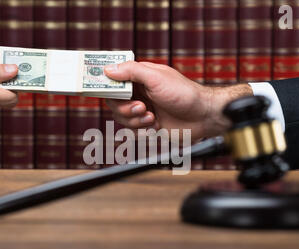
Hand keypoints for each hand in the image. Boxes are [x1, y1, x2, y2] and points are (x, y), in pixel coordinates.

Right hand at [104, 61, 251, 141]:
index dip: (104, 83)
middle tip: (140, 107)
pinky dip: (142, 129)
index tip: (95, 88)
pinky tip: (156, 124)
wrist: (203, 117)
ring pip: (121, 117)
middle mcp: (139, 92)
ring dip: (134, 119)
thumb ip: (132, 71)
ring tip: (151, 117)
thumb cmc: (185, 94)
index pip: (114, 78)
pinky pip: (132, 129)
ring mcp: (143, 109)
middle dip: (124, 107)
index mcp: (140, 77)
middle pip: (114, 101)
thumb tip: (109, 69)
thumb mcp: (157, 78)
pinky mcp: (148, 125)